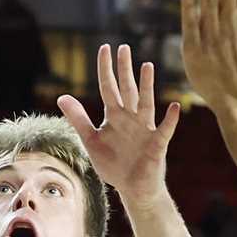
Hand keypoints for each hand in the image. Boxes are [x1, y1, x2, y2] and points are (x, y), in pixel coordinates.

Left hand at [57, 45, 179, 208]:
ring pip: (145, 103)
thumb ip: (78, 119)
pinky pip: (165, 130)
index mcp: (115, 116)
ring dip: (146, 86)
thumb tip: (61, 97)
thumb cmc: (114, 164)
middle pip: (127, 89)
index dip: (106, 69)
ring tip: (146, 66)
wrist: (132, 188)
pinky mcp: (156, 144)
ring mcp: (145, 129)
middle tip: (123, 48)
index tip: (104, 48)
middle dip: (124, 70)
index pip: (108, 88)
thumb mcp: (91, 140)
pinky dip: (170, 120)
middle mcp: (130, 118)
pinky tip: (174, 107)